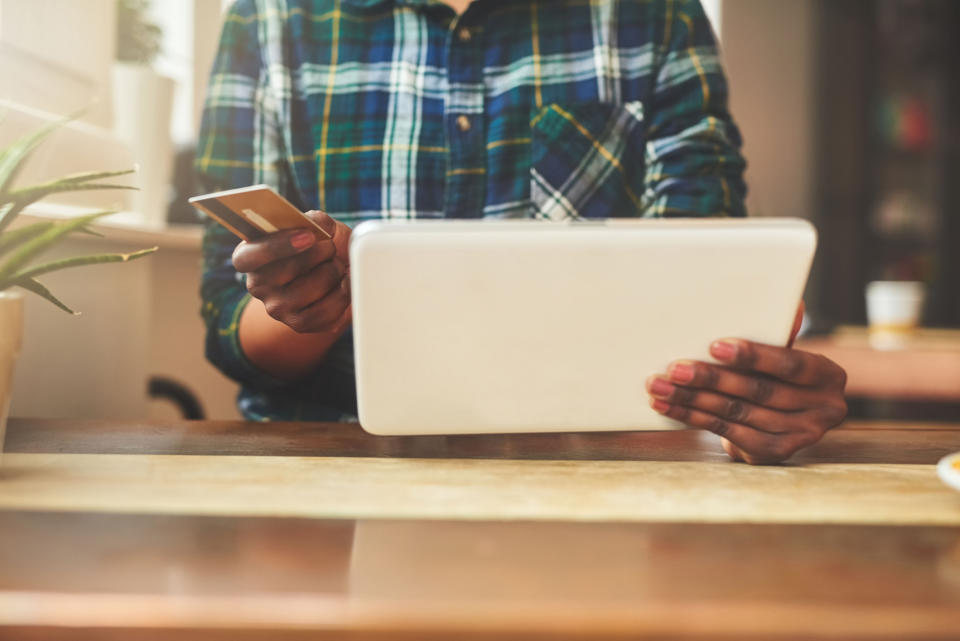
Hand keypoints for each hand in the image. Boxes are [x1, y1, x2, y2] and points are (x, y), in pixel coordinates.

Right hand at [232, 211, 351, 333]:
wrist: (336, 275)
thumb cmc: (320, 247)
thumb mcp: (318, 227)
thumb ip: (315, 220)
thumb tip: (316, 223)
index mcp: (250, 256)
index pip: (247, 257)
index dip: (277, 246)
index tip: (309, 236)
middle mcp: (258, 285)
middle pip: (286, 271)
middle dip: (319, 254)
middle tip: (331, 248)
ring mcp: (276, 308)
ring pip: (309, 290)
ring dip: (333, 273)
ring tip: (338, 265)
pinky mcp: (298, 324)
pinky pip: (324, 312)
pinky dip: (342, 295)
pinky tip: (344, 283)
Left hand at [645, 320, 847, 464]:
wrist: (777, 419)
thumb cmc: (774, 375)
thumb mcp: (779, 352)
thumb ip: (779, 333)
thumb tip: (791, 304)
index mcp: (828, 375)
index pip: (790, 364)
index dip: (753, 356)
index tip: (714, 346)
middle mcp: (824, 408)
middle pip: (758, 391)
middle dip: (711, 378)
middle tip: (674, 369)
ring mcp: (802, 435)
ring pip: (737, 413)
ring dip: (693, 399)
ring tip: (659, 387)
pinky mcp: (776, 453)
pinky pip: (727, 432)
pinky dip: (693, 417)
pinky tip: (667, 407)